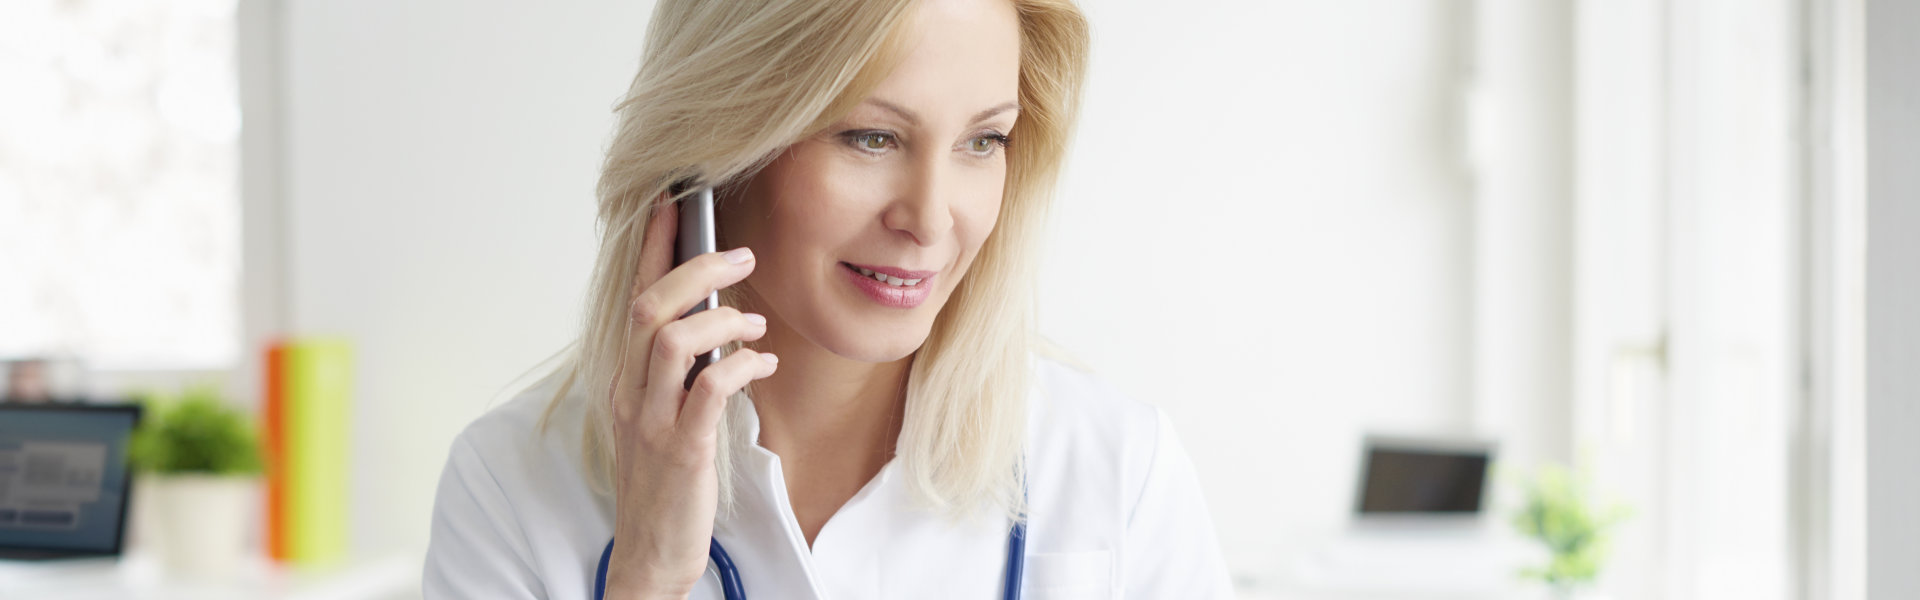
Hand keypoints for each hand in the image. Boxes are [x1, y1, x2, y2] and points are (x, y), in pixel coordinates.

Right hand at [602, 198, 777, 598]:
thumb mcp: (665, 415)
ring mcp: (651, 419)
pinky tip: (764, 362)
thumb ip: (683, 371)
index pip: (634, 297)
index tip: (675, 205)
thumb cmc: (667, 480)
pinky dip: (741, 366)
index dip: (654, 248)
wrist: (652, 550)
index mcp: (626, 378)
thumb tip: (719, 322)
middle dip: (698, 269)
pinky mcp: (681, 448)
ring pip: (673, 341)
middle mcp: (630, 392)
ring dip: (722, 319)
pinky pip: (709, 390)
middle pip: (652, 307)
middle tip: (742, 254)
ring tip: (757, 323)